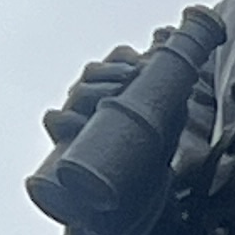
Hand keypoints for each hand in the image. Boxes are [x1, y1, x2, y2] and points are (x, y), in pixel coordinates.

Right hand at [39, 13, 221, 150]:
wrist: (144, 186)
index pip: (118, 58)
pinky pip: (55, 120)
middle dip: (113, 71)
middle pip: (95, 71)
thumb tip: (179, 48)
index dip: (127, 57)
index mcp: (120, 82)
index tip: (143, 65)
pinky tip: (77, 121)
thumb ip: (174, 87)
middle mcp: (96, 94)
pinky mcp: (66, 138)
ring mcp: (78, 113)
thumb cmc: (154, 146)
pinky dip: (64, 118)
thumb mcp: (169, 116)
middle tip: (132, 78)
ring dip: (94, 89)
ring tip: (113, 98)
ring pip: (78, 91)